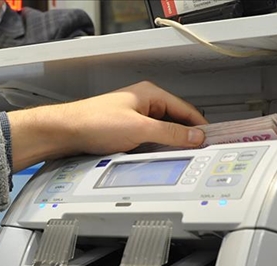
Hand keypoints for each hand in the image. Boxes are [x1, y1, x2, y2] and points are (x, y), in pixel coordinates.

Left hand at [7, 81, 206, 170]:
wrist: (64, 132)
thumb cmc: (93, 122)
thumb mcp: (139, 129)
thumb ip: (169, 133)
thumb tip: (193, 137)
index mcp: (150, 95)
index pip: (186, 110)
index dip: (199, 127)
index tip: (211, 142)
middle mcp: (142, 104)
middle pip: (174, 122)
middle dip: (184, 138)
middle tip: (197, 154)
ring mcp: (133, 119)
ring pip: (160, 134)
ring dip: (167, 146)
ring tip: (177, 159)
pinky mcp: (123, 133)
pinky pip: (146, 142)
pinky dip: (153, 150)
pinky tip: (154, 160)